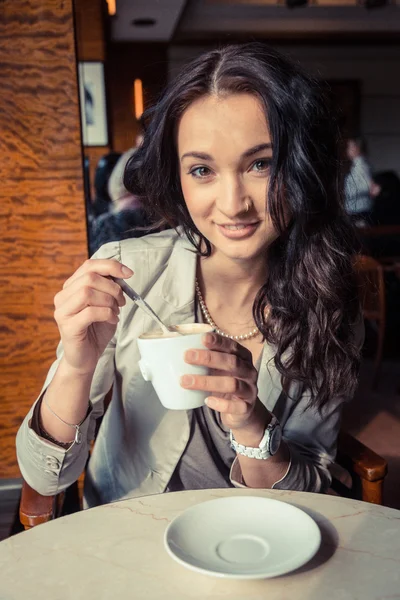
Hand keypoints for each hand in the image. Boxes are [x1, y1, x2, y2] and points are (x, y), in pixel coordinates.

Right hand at [54, 259, 132, 374]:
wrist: (86, 358)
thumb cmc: (96, 330)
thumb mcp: (105, 304)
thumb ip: (109, 288)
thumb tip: (122, 274)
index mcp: (71, 287)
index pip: (89, 266)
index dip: (111, 266)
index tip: (129, 274)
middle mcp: (63, 296)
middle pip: (90, 278)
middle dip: (113, 287)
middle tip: (122, 301)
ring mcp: (63, 311)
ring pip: (88, 292)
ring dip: (109, 301)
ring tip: (115, 312)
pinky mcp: (68, 327)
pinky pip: (90, 312)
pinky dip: (107, 314)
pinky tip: (112, 320)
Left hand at [182, 333, 266, 433]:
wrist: (241, 412)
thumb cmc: (225, 384)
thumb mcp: (218, 369)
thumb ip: (206, 360)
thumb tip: (176, 349)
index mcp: (243, 358)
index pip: (232, 346)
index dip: (219, 342)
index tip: (202, 338)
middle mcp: (249, 372)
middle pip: (232, 362)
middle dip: (209, 358)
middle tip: (187, 356)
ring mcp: (249, 390)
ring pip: (232, 384)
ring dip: (207, 382)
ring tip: (186, 381)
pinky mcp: (247, 407)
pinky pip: (236, 406)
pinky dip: (221, 404)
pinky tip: (207, 401)